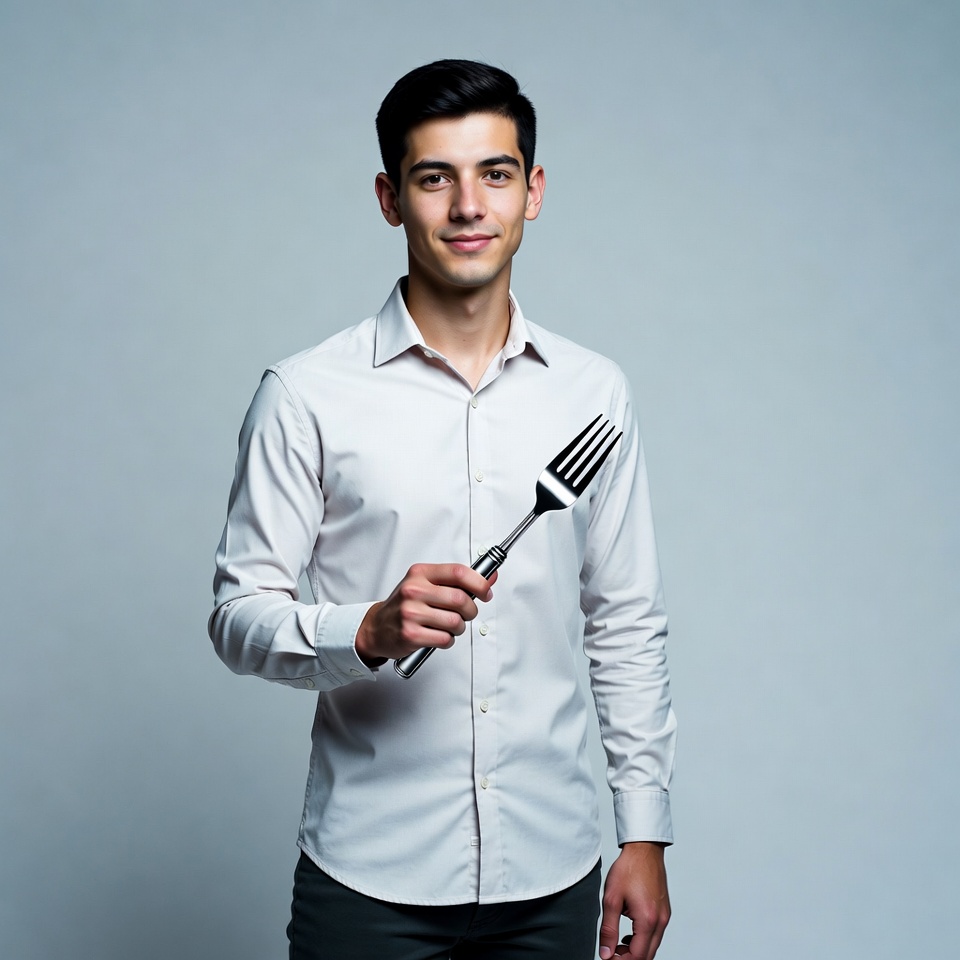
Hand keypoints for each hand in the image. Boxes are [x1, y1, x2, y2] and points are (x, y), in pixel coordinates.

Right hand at [355, 563, 495, 663]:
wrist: (376, 627)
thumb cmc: (405, 605)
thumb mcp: (426, 584)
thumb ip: (457, 581)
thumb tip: (490, 577)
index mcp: (420, 573)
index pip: (458, 572)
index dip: (479, 583)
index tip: (485, 592)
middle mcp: (414, 590)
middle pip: (460, 599)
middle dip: (471, 611)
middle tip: (466, 614)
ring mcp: (411, 613)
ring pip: (456, 622)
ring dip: (459, 628)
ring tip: (450, 626)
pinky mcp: (410, 634)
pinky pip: (445, 639)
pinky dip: (448, 640)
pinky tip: (438, 636)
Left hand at [599, 842, 669, 959]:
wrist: (644, 850)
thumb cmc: (628, 869)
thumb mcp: (611, 898)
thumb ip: (608, 929)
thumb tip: (606, 952)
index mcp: (648, 920)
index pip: (637, 956)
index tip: (607, 957)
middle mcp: (660, 921)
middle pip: (647, 956)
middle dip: (628, 958)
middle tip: (611, 953)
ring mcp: (665, 917)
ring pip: (652, 947)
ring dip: (636, 951)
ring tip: (617, 944)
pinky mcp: (664, 912)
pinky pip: (656, 935)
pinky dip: (643, 941)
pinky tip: (629, 935)